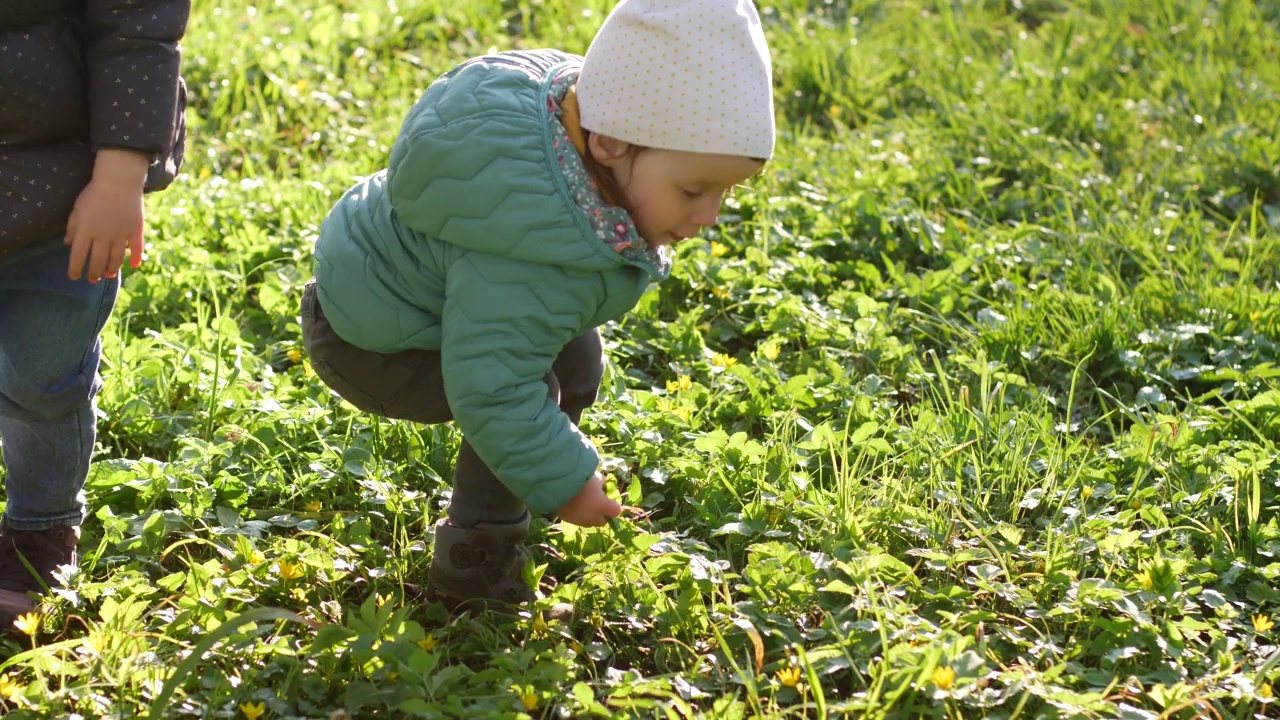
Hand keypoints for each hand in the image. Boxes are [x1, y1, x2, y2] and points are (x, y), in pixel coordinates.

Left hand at [65, 149, 148, 281]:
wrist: (118, 181)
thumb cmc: (94, 193)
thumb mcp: (77, 209)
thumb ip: (73, 227)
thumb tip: (68, 243)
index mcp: (86, 232)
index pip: (78, 256)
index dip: (75, 268)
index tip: (74, 276)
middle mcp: (103, 237)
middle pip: (98, 261)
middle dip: (94, 273)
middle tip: (92, 279)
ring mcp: (121, 235)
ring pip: (116, 258)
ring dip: (111, 269)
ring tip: (108, 275)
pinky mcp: (135, 231)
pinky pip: (136, 248)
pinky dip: (136, 257)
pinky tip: (134, 265)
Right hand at [557, 472, 621, 526]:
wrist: (556, 484)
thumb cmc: (579, 478)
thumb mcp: (595, 476)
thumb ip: (601, 482)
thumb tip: (602, 484)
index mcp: (603, 506)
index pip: (616, 511)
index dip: (613, 505)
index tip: (609, 499)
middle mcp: (593, 517)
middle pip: (603, 521)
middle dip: (601, 514)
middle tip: (597, 502)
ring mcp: (580, 520)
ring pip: (589, 522)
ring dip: (589, 515)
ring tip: (583, 503)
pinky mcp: (567, 520)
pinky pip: (576, 519)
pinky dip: (577, 514)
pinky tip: (572, 504)